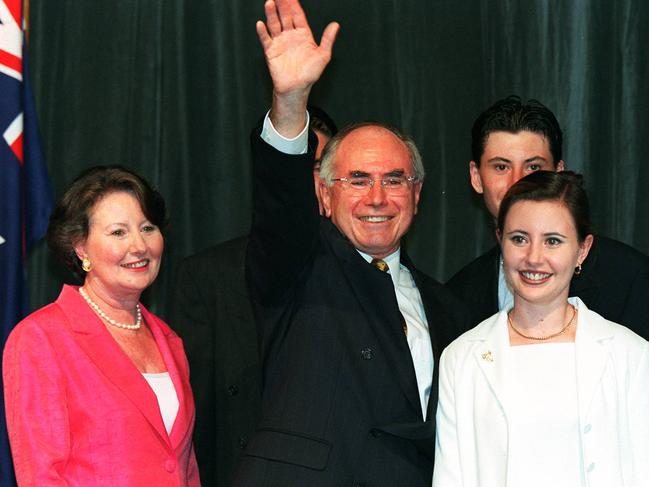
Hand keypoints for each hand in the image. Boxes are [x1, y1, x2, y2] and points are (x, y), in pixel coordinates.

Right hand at [256, 0, 338, 135]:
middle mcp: (290, 36)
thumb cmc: (309, 74)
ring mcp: (280, 42)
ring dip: (271, 14)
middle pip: (285, 16)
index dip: (295, 5)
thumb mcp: (323, 56)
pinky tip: (261, 24)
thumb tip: (335, 25)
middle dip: (282, 5)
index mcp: (303, 35)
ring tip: (270, 3)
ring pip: (274, 24)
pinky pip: (266, 39)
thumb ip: (328, 39)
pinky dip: (263, 32)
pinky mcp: (271, 51)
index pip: (298, 16)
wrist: (297, 88)